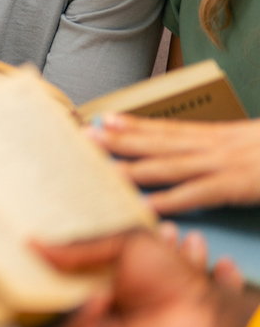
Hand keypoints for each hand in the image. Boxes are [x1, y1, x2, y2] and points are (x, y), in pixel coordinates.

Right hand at [37, 230, 259, 326]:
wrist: (206, 318)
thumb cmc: (179, 284)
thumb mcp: (125, 246)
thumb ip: (76, 247)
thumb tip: (34, 245)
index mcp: (96, 297)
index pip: (49, 291)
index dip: (36, 275)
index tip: (25, 254)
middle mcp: (90, 326)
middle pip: (40, 313)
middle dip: (41, 287)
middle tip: (39, 264)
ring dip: (63, 306)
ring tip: (97, 285)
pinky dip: (76, 325)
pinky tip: (100, 302)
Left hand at [88, 114, 259, 213]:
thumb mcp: (255, 146)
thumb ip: (229, 151)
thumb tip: (207, 156)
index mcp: (222, 136)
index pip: (170, 129)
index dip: (135, 125)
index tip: (104, 120)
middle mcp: (218, 146)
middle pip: (159, 142)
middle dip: (120, 141)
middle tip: (83, 138)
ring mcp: (226, 165)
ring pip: (169, 165)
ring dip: (133, 167)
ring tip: (100, 168)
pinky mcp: (238, 185)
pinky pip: (197, 194)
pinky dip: (170, 201)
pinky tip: (144, 206)